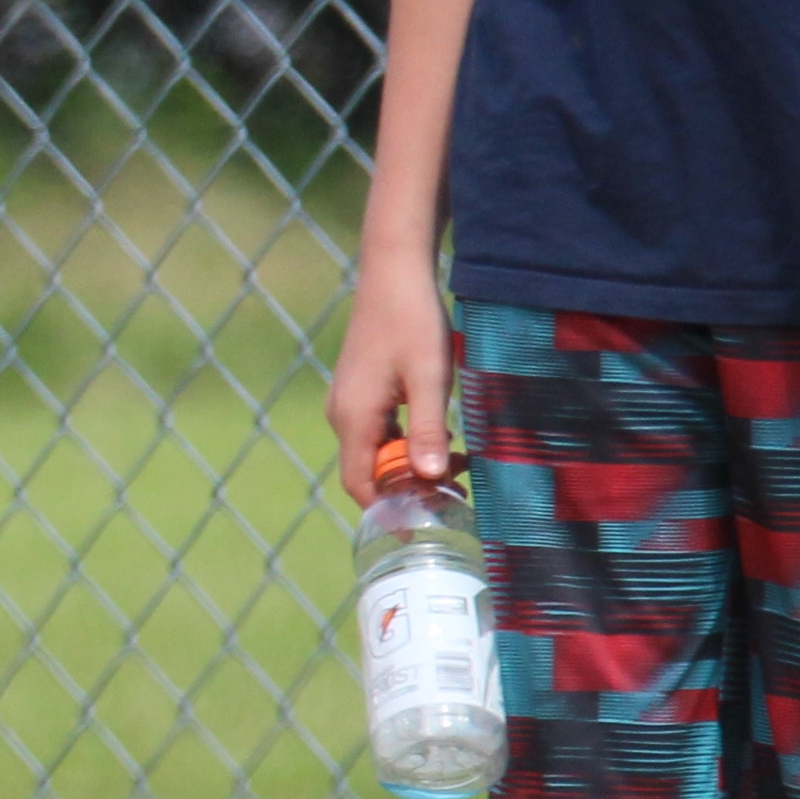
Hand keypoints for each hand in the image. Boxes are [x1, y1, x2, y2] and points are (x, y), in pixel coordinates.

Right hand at [328, 251, 455, 505]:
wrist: (394, 272)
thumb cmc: (413, 321)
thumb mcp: (430, 378)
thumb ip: (428, 430)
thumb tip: (430, 477)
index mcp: (354, 417)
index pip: (361, 484)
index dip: (389, 511)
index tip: (425, 525)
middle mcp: (343, 414)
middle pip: (368, 473)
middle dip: (408, 489)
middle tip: (456, 491)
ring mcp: (348, 401)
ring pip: (375, 453)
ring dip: (410, 466)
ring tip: (456, 464)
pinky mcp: (359, 390)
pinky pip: (378, 433)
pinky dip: (405, 444)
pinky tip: (440, 434)